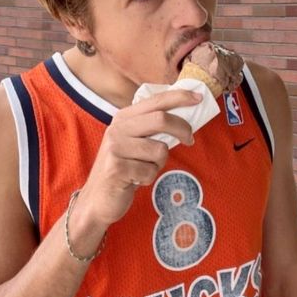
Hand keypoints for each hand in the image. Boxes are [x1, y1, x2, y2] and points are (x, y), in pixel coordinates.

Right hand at [77, 89, 200, 227]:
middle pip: (161, 119)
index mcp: (124, 118)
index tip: (199, 98)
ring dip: (159, 163)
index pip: (156, 100)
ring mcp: (115, 147)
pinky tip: (134, 180)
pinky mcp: (116, 168)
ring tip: (144, 168)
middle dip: (182, 129)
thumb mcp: (135, 142)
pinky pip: (150, 171)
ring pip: (159, 149)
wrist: (97, 199)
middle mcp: (117, 128)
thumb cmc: (124, 169)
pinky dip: (149, 178)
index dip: (179, 97)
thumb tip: (185, 118)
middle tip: (190, 141)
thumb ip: (152, 128)